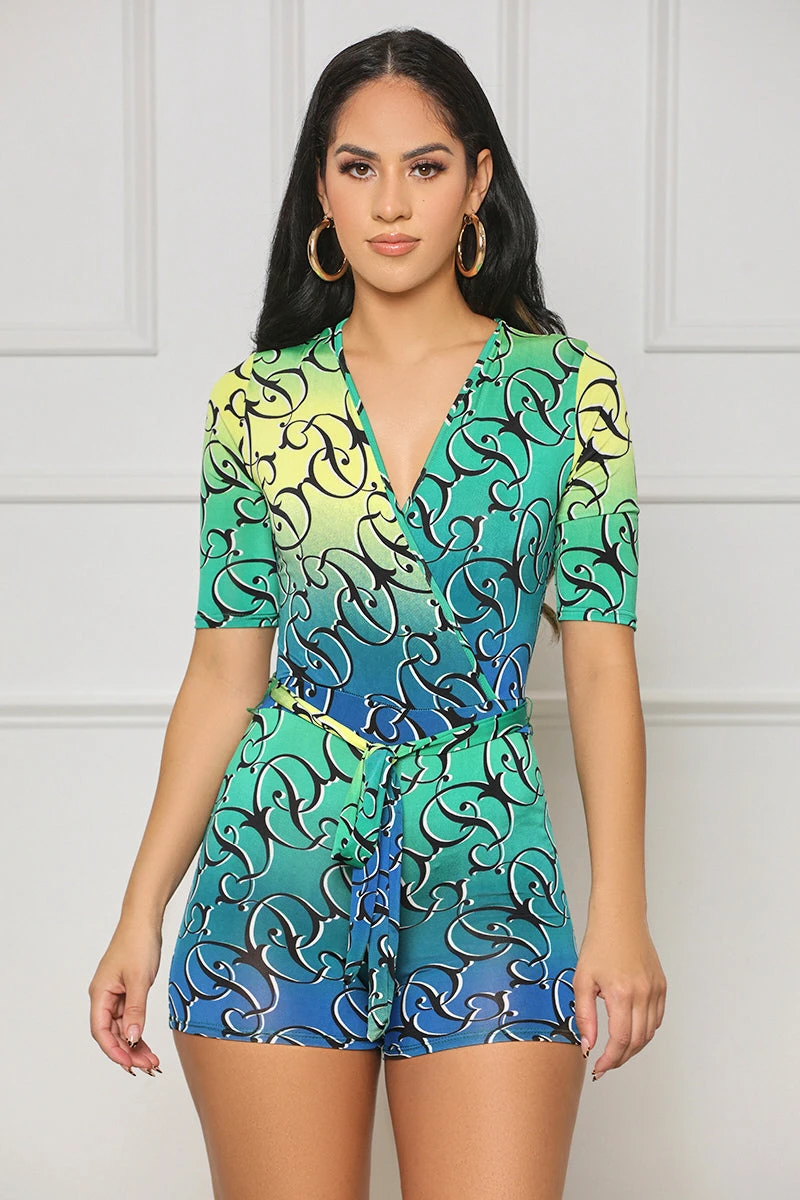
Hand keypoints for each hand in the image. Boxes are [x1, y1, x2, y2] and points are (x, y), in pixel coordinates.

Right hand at [88, 918, 162, 1075]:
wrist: (144, 921)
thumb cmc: (138, 944)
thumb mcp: (139, 980)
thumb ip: (136, 1011)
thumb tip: (133, 1039)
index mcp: (100, 994)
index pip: (101, 1031)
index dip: (114, 1050)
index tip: (130, 1064)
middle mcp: (104, 997)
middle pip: (112, 1033)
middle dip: (128, 1052)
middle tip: (149, 1066)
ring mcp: (116, 994)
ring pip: (122, 1028)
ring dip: (135, 1044)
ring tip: (152, 1060)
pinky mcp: (127, 991)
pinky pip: (130, 1017)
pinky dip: (139, 1030)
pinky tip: (148, 1043)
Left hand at [573, 914, 666, 1080]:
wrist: (620, 919)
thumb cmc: (598, 945)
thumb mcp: (582, 979)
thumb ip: (585, 1016)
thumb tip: (587, 1046)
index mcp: (622, 994)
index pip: (620, 1040)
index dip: (610, 1060)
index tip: (598, 1069)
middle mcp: (644, 994)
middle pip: (637, 1041)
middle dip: (620, 1058)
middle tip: (605, 1065)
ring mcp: (656, 990)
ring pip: (649, 1033)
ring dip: (633, 1047)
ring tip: (616, 1051)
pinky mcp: (662, 986)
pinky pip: (657, 1018)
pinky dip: (645, 1031)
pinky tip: (630, 1032)